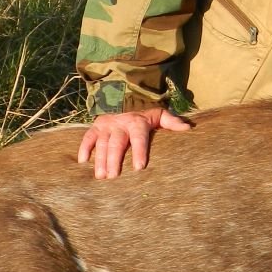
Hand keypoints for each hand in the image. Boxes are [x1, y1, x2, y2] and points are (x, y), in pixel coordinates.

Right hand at [77, 107, 191, 179]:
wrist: (125, 95)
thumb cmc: (145, 112)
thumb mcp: (160, 114)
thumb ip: (172, 122)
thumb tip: (189, 128)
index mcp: (137, 122)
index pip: (139, 137)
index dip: (139, 151)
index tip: (139, 167)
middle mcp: (120, 124)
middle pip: (117, 143)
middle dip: (115, 160)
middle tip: (113, 177)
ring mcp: (107, 125)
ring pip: (102, 143)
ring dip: (100, 160)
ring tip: (100, 176)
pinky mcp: (96, 126)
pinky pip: (88, 137)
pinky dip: (84, 148)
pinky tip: (83, 161)